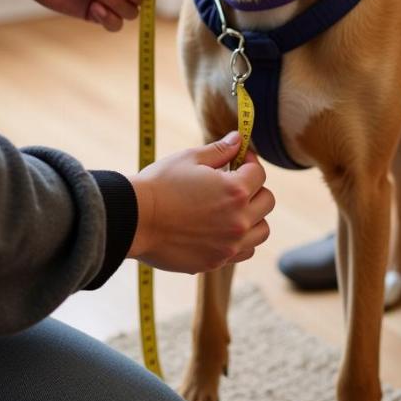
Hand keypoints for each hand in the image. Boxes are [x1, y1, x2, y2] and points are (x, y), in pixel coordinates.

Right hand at [128, 132, 274, 272]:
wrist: (133, 220)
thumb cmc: (160, 185)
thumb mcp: (190, 158)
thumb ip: (221, 150)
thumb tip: (238, 139)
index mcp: (236, 191)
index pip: (259, 173)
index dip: (249, 162)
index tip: (237, 160)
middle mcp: (239, 220)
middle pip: (267, 201)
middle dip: (254, 188)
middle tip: (234, 183)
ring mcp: (229, 245)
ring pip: (261, 230)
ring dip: (253, 216)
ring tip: (232, 208)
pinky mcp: (217, 261)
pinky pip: (244, 251)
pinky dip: (241, 240)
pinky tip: (223, 228)